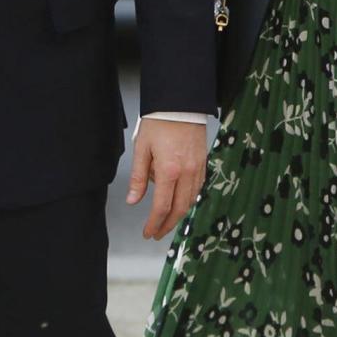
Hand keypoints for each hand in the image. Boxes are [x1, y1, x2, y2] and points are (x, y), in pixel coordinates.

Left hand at [126, 118, 206, 240]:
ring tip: (166, 221)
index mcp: (169, 171)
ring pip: (190, 201)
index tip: (147, 232)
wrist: (180, 104)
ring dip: (178, 214)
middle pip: (178, 209)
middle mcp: (186, 173)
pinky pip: (197, 189)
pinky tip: (179, 201)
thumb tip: (133, 201)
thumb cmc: (159, 122)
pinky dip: (188, 200)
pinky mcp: (203, 163)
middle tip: (156, 233)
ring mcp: (197, 169)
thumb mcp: (142, 148)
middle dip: (167, 225)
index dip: (154, 223)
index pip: (161, 207)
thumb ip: (138, 177)